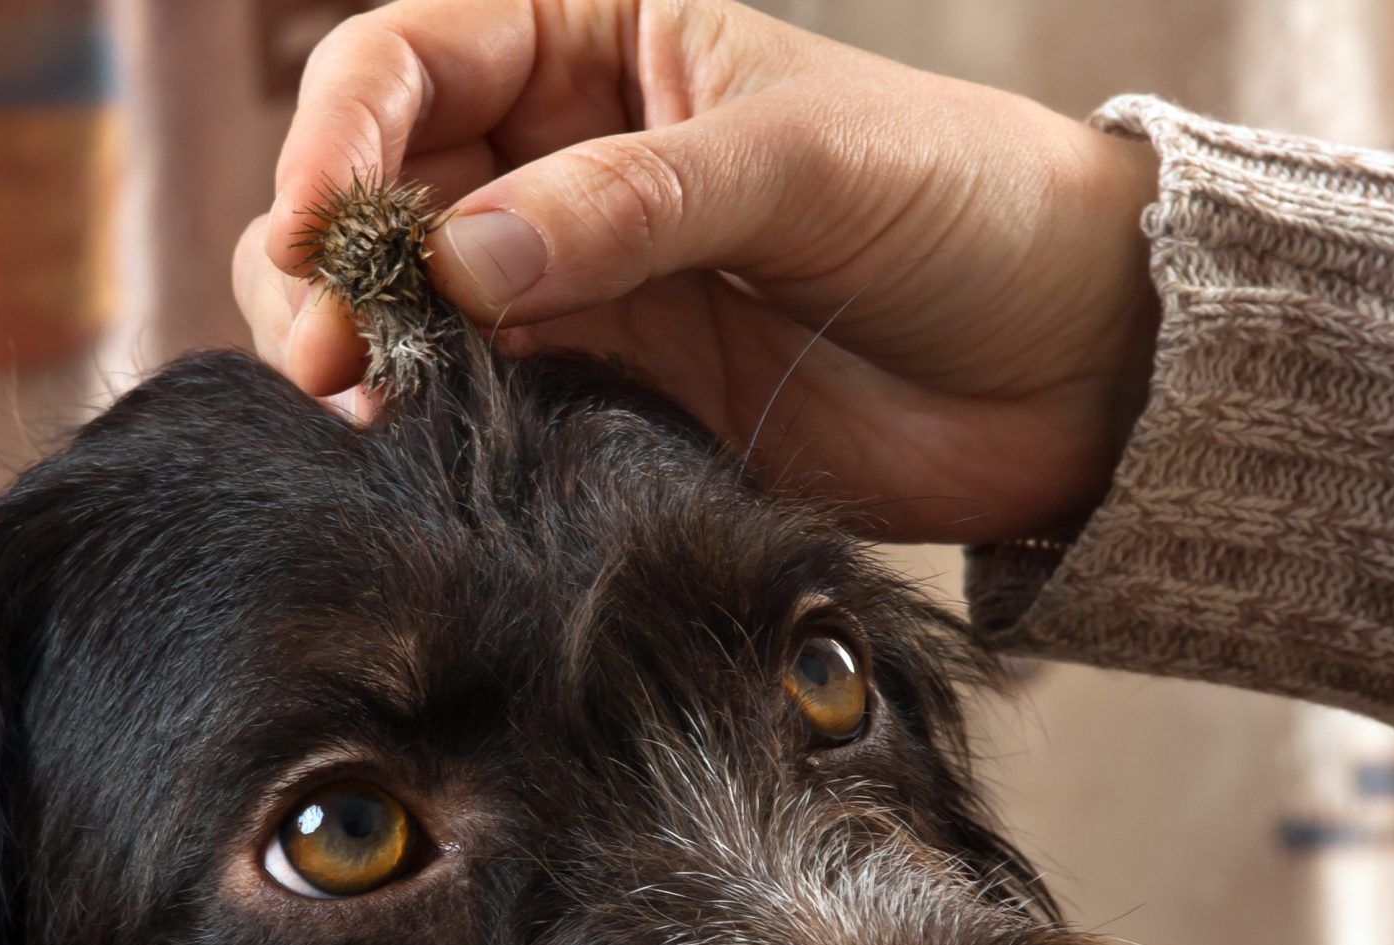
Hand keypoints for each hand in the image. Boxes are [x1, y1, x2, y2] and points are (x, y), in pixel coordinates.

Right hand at [232, 0, 1160, 542]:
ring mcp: (577, 277)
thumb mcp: (803, 165)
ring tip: (362, 411)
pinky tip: (421, 454)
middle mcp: (563, 152)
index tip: (322, 227)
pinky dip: (431, 424)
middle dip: (326, 259)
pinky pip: (479, 398)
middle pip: (377, 185)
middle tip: (332, 350)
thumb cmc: (964, 205)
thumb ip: (633, 204)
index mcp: (599, 36)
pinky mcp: (605, 387)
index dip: (340, 131)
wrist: (1071, 365)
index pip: (411, 55)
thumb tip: (457, 263)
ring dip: (360, 350)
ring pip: (404, 302)